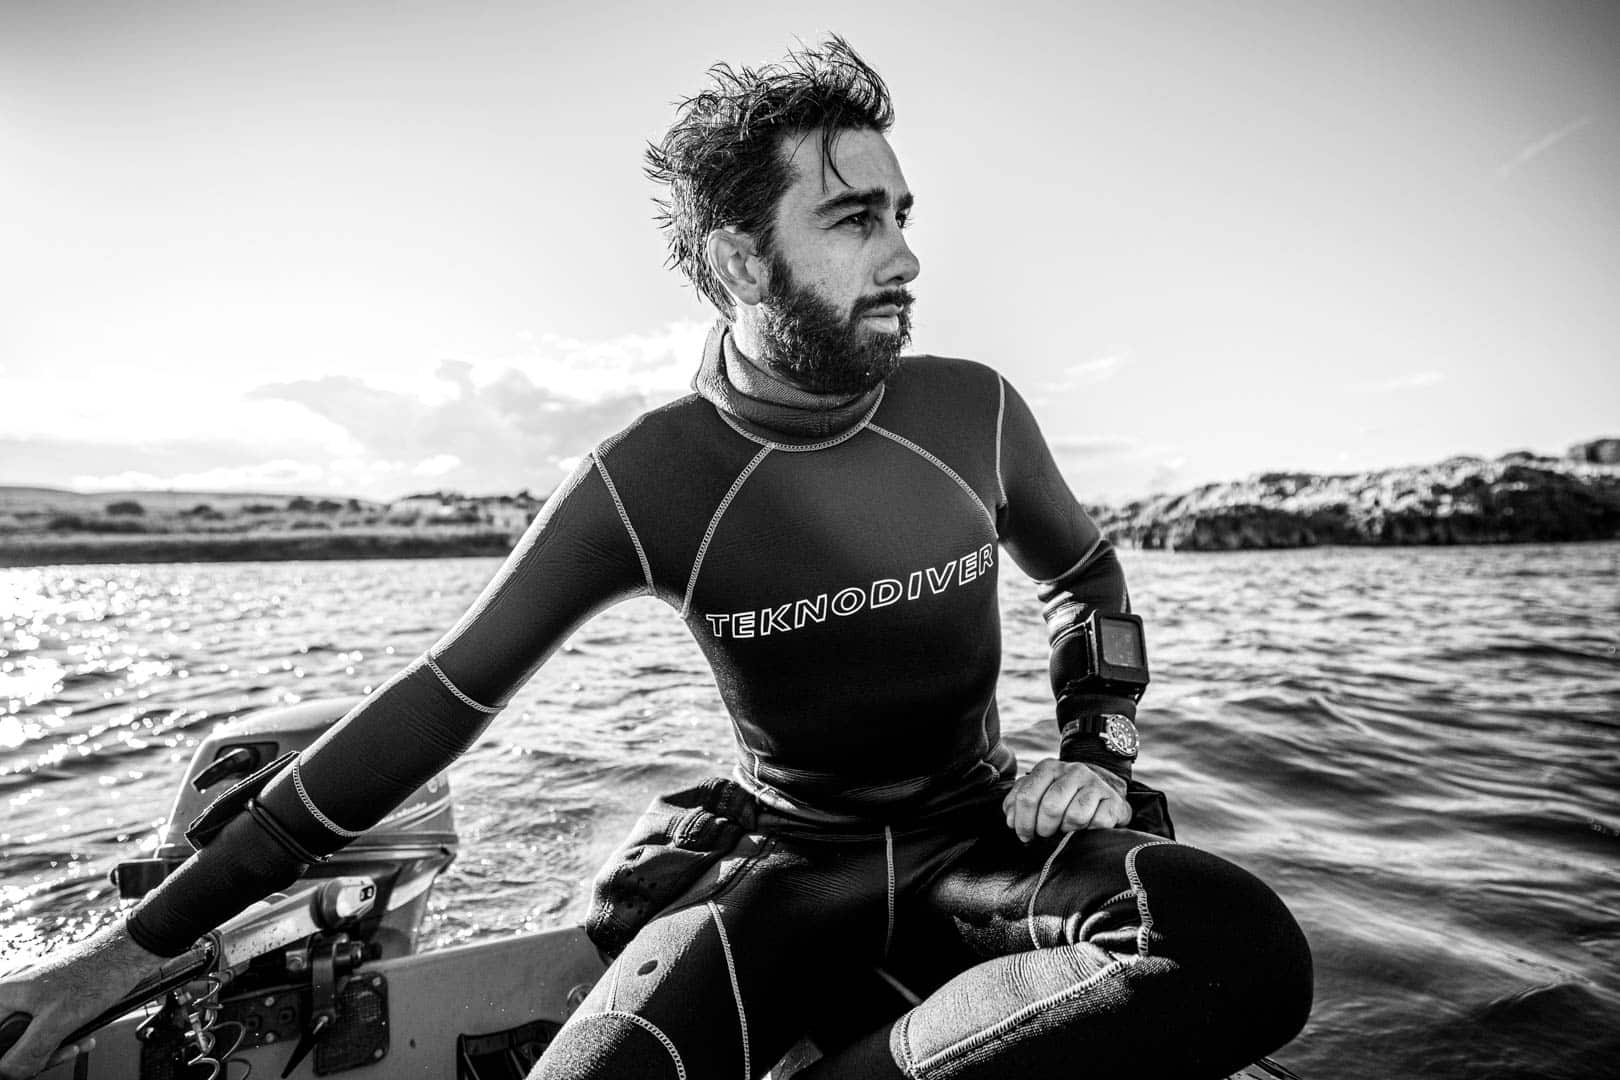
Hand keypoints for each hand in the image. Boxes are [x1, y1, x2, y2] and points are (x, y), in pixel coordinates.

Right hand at [0, 923, 159, 1078]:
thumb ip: (27, 1052)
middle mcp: (11, 992)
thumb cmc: (99, 974)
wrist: (131, 951)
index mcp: (3, 996)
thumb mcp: (57, 1022)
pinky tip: (82, 1037)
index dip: (4, 1061)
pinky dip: (62, 1034)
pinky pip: (45, 1024)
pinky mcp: (49, 994)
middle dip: (31, 1057)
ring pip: (28, 1035)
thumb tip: (8, 1073)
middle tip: (55, 1058)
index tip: (22, 1068)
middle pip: (8, 1041)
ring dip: (51, 1048)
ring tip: (75, 1046)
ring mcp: (30, 992)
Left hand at [1002, 758, 1131, 842]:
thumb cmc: (1063, 798)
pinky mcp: (1114, 800)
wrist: (1103, 790)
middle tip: (1046, 834)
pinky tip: (1087, 829)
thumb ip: (1017, 802)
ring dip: (1067, 831)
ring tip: (1066, 830)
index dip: (1023, 822)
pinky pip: (1098, 823)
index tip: (1025, 835)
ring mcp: (1095, 784)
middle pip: (1050, 807)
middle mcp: (1073, 771)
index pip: (1027, 796)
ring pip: (1074, 817)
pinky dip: (1089, 832)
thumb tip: (1011, 820)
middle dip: (1044, 829)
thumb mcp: (1038, 793)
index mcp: (1048, 768)